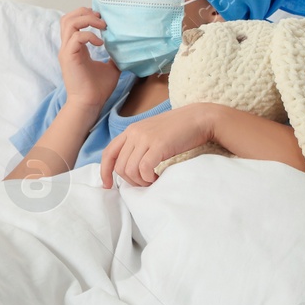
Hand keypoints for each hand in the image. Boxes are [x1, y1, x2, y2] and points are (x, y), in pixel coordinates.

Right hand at [58, 6, 121, 112]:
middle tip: (100, 18)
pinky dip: (90, 36)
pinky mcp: (69, 57)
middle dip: (84, 13)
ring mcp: (67, 51)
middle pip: (67, 18)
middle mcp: (68, 47)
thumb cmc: (97, 88)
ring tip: (101, 25)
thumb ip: (113, 56)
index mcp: (75, 48)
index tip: (102, 19)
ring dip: (87, 19)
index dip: (85, 15)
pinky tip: (101, 43)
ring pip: (69, 23)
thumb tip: (125, 50)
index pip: (72, 22)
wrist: (89, 103)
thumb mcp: (110, 67)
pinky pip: (76, 37)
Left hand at [100, 104, 215, 188]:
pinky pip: (144, 169)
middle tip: (145, 182)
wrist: (200, 118)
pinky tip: (158, 177)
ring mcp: (146, 138)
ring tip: (153, 180)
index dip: (105, 171)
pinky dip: (149, 178)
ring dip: (141, 181)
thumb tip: (131, 168)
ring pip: (130, 170)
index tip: (108, 185)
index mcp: (131, 130)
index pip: (108, 153)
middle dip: (130, 181)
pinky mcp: (158, 145)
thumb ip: (139, 145)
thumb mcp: (153, 134)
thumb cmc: (179, 129)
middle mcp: (134, 133)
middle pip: (119, 166)